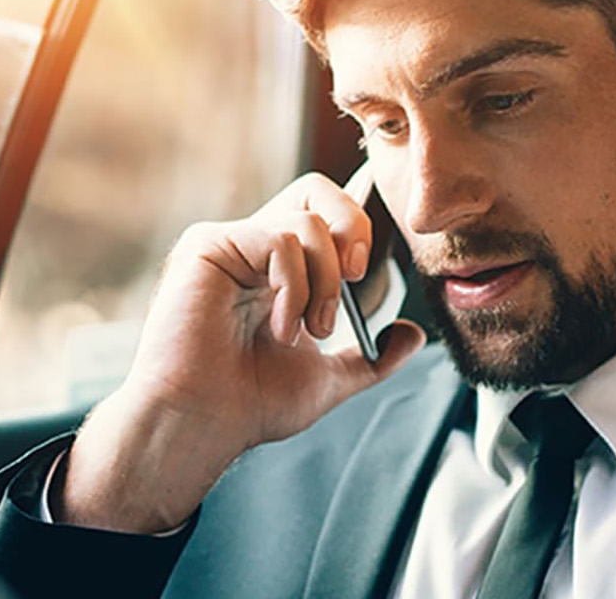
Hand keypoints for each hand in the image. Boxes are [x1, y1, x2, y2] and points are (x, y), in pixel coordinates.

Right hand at [55, 173, 426, 532]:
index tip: (363, 271)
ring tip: (309, 330)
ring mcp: (227, 243)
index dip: (355, 225)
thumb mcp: (327, 379)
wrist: (203, 424)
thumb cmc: (249, 405)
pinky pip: (278, 240)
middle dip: (353, 227)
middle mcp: (249, 248)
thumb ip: (371, 357)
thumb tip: (413, 334)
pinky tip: (281, 328)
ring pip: (307, 222)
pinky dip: (295, 287)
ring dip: (324, 282)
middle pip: (317, 192)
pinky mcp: (207, 246)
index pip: (322, 215)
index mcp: (274, 270)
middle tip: (355, 276)